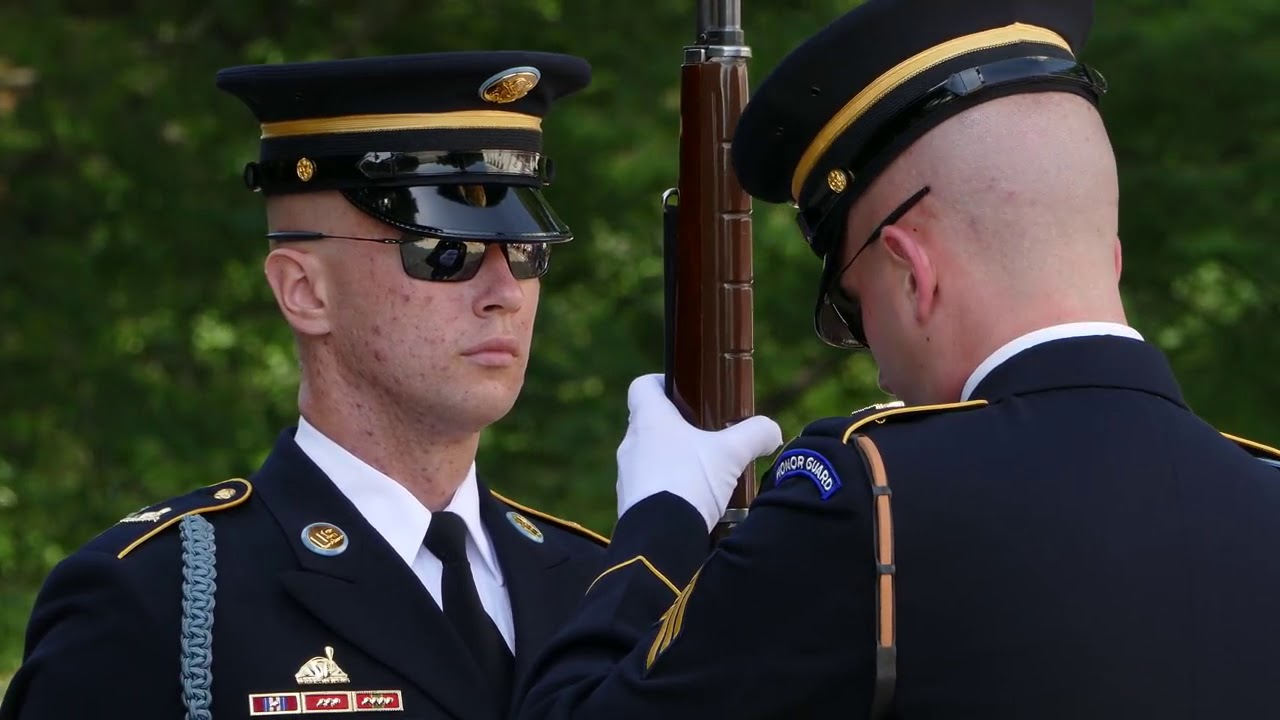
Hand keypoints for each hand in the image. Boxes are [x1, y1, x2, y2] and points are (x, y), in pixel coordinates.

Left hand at [616, 373, 783, 531]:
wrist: (661, 537)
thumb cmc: (690, 482)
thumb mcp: (731, 454)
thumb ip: (755, 435)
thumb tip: (772, 432)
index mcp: (649, 420)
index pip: (642, 386)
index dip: (661, 382)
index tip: (684, 391)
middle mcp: (631, 444)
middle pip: (649, 423)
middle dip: (677, 427)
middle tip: (706, 435)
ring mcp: (627, 476)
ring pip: (649, 457)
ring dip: (673, 460)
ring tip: (704, 473)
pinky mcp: (630, 504)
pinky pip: (649, 488)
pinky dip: (668, 489)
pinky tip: (693, 502)